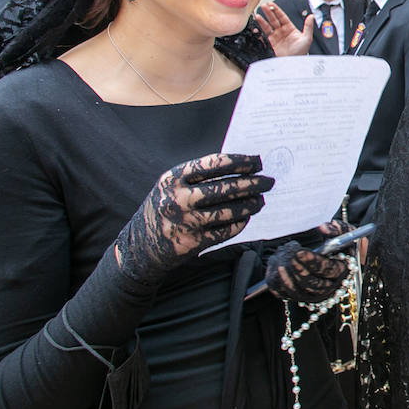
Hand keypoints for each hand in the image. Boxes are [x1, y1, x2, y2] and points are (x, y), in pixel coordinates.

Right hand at [114, 153, 272, 284]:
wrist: (139, 246)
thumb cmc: (164, 208)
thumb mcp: (171, 187)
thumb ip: (199, 177)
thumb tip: (241, 168)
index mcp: (173, 178)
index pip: (213, 164)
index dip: (239, 162)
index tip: (257, 162)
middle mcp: (178, 199)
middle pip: (224, 188)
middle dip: (252, 183)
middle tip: (269, 181)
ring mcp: (185, 222)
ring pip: (228, 211)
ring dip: (250, 204)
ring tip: (260, 200)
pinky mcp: (192, 242)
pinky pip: (225, 231)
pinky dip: (239, 223)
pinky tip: (246, 217)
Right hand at [253, 2, 312, 56]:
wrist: (293, 64)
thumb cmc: (301, 52)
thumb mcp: (306, 39)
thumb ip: (308, 27)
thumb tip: (311, 16)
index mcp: (289, 28)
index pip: (282, 17)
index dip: (276, 10)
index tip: (271, 4)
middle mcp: (281, 31)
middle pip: (273, 19)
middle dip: (268, 12)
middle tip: (263, 5)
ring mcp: (275, 37)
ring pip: (267, 26)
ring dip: (262, 21)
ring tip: (257, 15)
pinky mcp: (269, 44)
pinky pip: (263, 36)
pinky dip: (259, 31)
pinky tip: (256, 27)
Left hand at [264, 221, 351, 303]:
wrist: (332, 257)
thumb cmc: (338, 244)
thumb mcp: (344, 233)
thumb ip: (336, 228)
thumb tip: (324, 227)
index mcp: (341, 270)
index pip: (328, 269)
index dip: (314, 262)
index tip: (300, 252)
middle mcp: (329, 285)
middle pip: (313, 284)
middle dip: (300, 271)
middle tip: (290, 257)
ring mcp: (314, 293)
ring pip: (299, 291)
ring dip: (287, 279)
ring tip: (279, 263)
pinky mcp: (301, 296)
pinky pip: (287, 295)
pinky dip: (279, 285)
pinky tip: (275, 271)